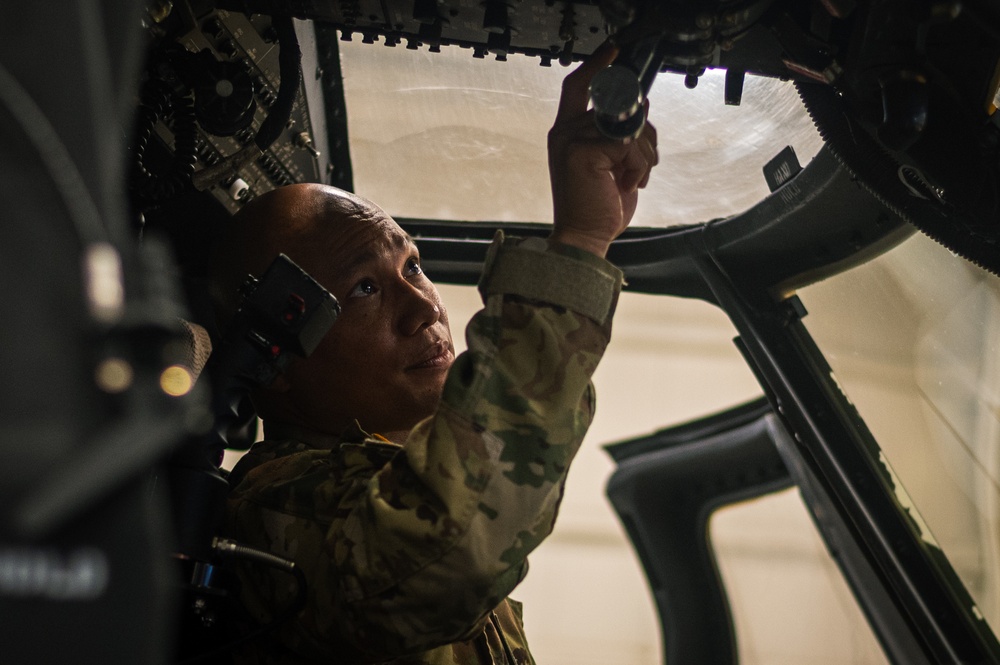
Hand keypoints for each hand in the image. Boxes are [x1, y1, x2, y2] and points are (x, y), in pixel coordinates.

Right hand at [547, 43, 658, 257]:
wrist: (584, 237)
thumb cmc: (598, 205)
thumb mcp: (613, 163)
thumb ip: (620, 133)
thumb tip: (641, 103)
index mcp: (567, 132)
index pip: (577, 86)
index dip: (597, 66)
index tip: (613, 51)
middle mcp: (565, 132)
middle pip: (619, 106)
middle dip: (643, 134)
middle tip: (644, 163)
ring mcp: (571, 140)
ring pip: (628, 126)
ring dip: (642, 156)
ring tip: (632, 180)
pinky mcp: (583, 152)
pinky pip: (628, 143)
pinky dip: (638, 166)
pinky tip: (627, 184)